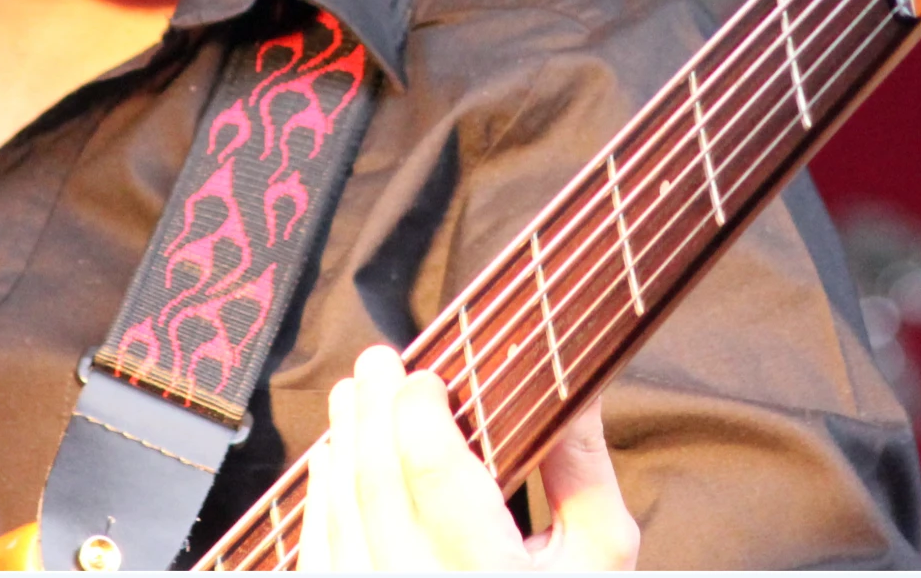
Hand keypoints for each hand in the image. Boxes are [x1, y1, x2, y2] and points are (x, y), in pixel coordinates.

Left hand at [296, 345, 639, 571]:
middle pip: (377, 484)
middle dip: (372, 412)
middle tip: (376, 362)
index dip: (419, 412)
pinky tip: (329, 465)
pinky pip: (321, 556)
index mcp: (490, 571)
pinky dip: (321, 503)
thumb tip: (576, 386)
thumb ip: (581, 468)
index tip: (426, 376)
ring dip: (342, 448)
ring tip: (352, 400)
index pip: (434, 471)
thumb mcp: (599, 550)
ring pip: (339, 517)